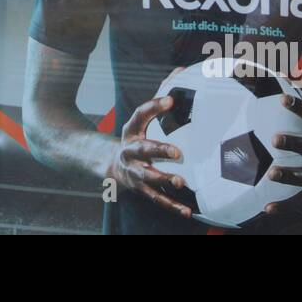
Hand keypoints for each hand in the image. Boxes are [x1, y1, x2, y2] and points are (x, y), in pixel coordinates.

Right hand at [106, 94, 190, 218]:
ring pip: (148, 177)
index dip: (153, 107)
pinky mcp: (142, 190)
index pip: (140, 116)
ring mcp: (135, 172)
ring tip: (180, 182)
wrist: (114, 166)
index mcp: (131, 132)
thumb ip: (155, 107)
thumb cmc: (134, 140)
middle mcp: (130, 152)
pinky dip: (172, 206)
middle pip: (143, 150)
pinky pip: (157, 199)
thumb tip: (174, 90)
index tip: (169, 100)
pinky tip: (187, 211)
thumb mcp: (139, 123)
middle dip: (159, 150)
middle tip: (177, 152)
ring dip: (164, 180)